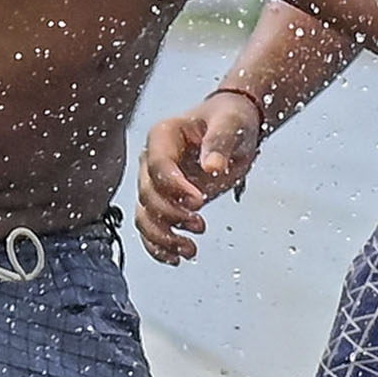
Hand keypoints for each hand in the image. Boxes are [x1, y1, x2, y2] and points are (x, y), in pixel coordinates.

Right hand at [137, 90, 264, 263]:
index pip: (158, 166)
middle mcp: (152, 159)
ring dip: (164, 237)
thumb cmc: (230, 118)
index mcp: (163, 136)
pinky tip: (176, 258)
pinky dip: (159, 245)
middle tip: (200, 224)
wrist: (232, 126)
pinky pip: (150, 227)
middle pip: (148, 195)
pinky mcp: (164, 200)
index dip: (174, 187)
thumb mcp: (231, 123)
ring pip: (145, 216)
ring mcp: (155, 182)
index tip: (199, 201)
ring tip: (190, 249)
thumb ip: (220, 142)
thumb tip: (212, 167)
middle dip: (171, 215)